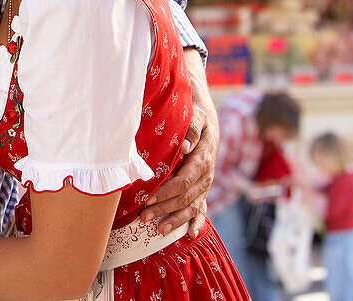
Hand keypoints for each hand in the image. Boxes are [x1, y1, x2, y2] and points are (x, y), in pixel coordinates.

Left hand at [142, 103, 218, 237]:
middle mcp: (206, 176)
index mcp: (203, 160)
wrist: (209, 127)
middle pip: (184, 198)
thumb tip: (184, 146)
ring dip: (175, 219)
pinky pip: (201, 210)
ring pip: (191, 207)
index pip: (184, 181)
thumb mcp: (197, 118)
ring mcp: (205, 186)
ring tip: (158, 229)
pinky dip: (196, 223)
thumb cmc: (197, 120)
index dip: (167, 192)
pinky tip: (189, 235)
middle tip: (144, 217)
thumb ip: (192, 129)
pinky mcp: (203, 191)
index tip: (149, 198)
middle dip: (164, 209)